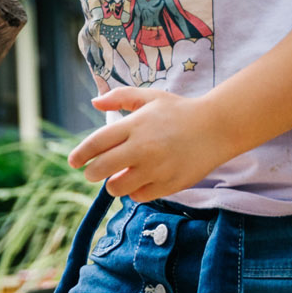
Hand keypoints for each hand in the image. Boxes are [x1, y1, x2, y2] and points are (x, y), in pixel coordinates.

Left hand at [69, 88, 236, 201]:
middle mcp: (143, 148)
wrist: (217, 127)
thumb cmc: (179, 110)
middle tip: (92, 173)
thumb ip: (120, 97)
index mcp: (135, 125)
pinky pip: (139, 196)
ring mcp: (156, 168)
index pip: (96, 143)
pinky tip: (140, 181)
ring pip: (118, 187)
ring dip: (113, 184)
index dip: (80, 154)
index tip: (73, 161)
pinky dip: (135, 191)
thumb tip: (94, 102)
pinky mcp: (169, 184)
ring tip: (118, 177)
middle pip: (101, 169)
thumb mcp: (150, 96)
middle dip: (91, 173)